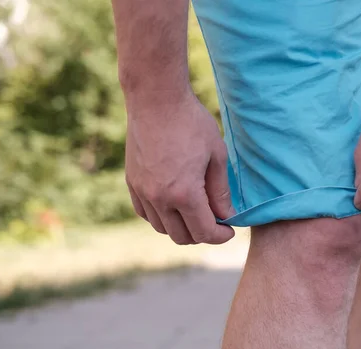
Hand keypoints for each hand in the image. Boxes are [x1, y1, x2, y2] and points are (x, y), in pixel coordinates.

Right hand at [125, 90, 234, 244]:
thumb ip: (221, 192)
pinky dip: (161, 217)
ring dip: (181, 228)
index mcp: (184, 194)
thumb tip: (226, 216)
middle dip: (202, 235)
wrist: (156, 100)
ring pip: (162, 229)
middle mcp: (159, 198)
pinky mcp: (131, 183)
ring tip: (196, 212)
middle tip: (215, 222)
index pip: (204, 233)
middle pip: (182, 237)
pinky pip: (145, 214)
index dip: (220, 236)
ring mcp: (142, 192)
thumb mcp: (217, 156)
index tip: (229, 230)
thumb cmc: (191, 123)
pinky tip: (174, 205)